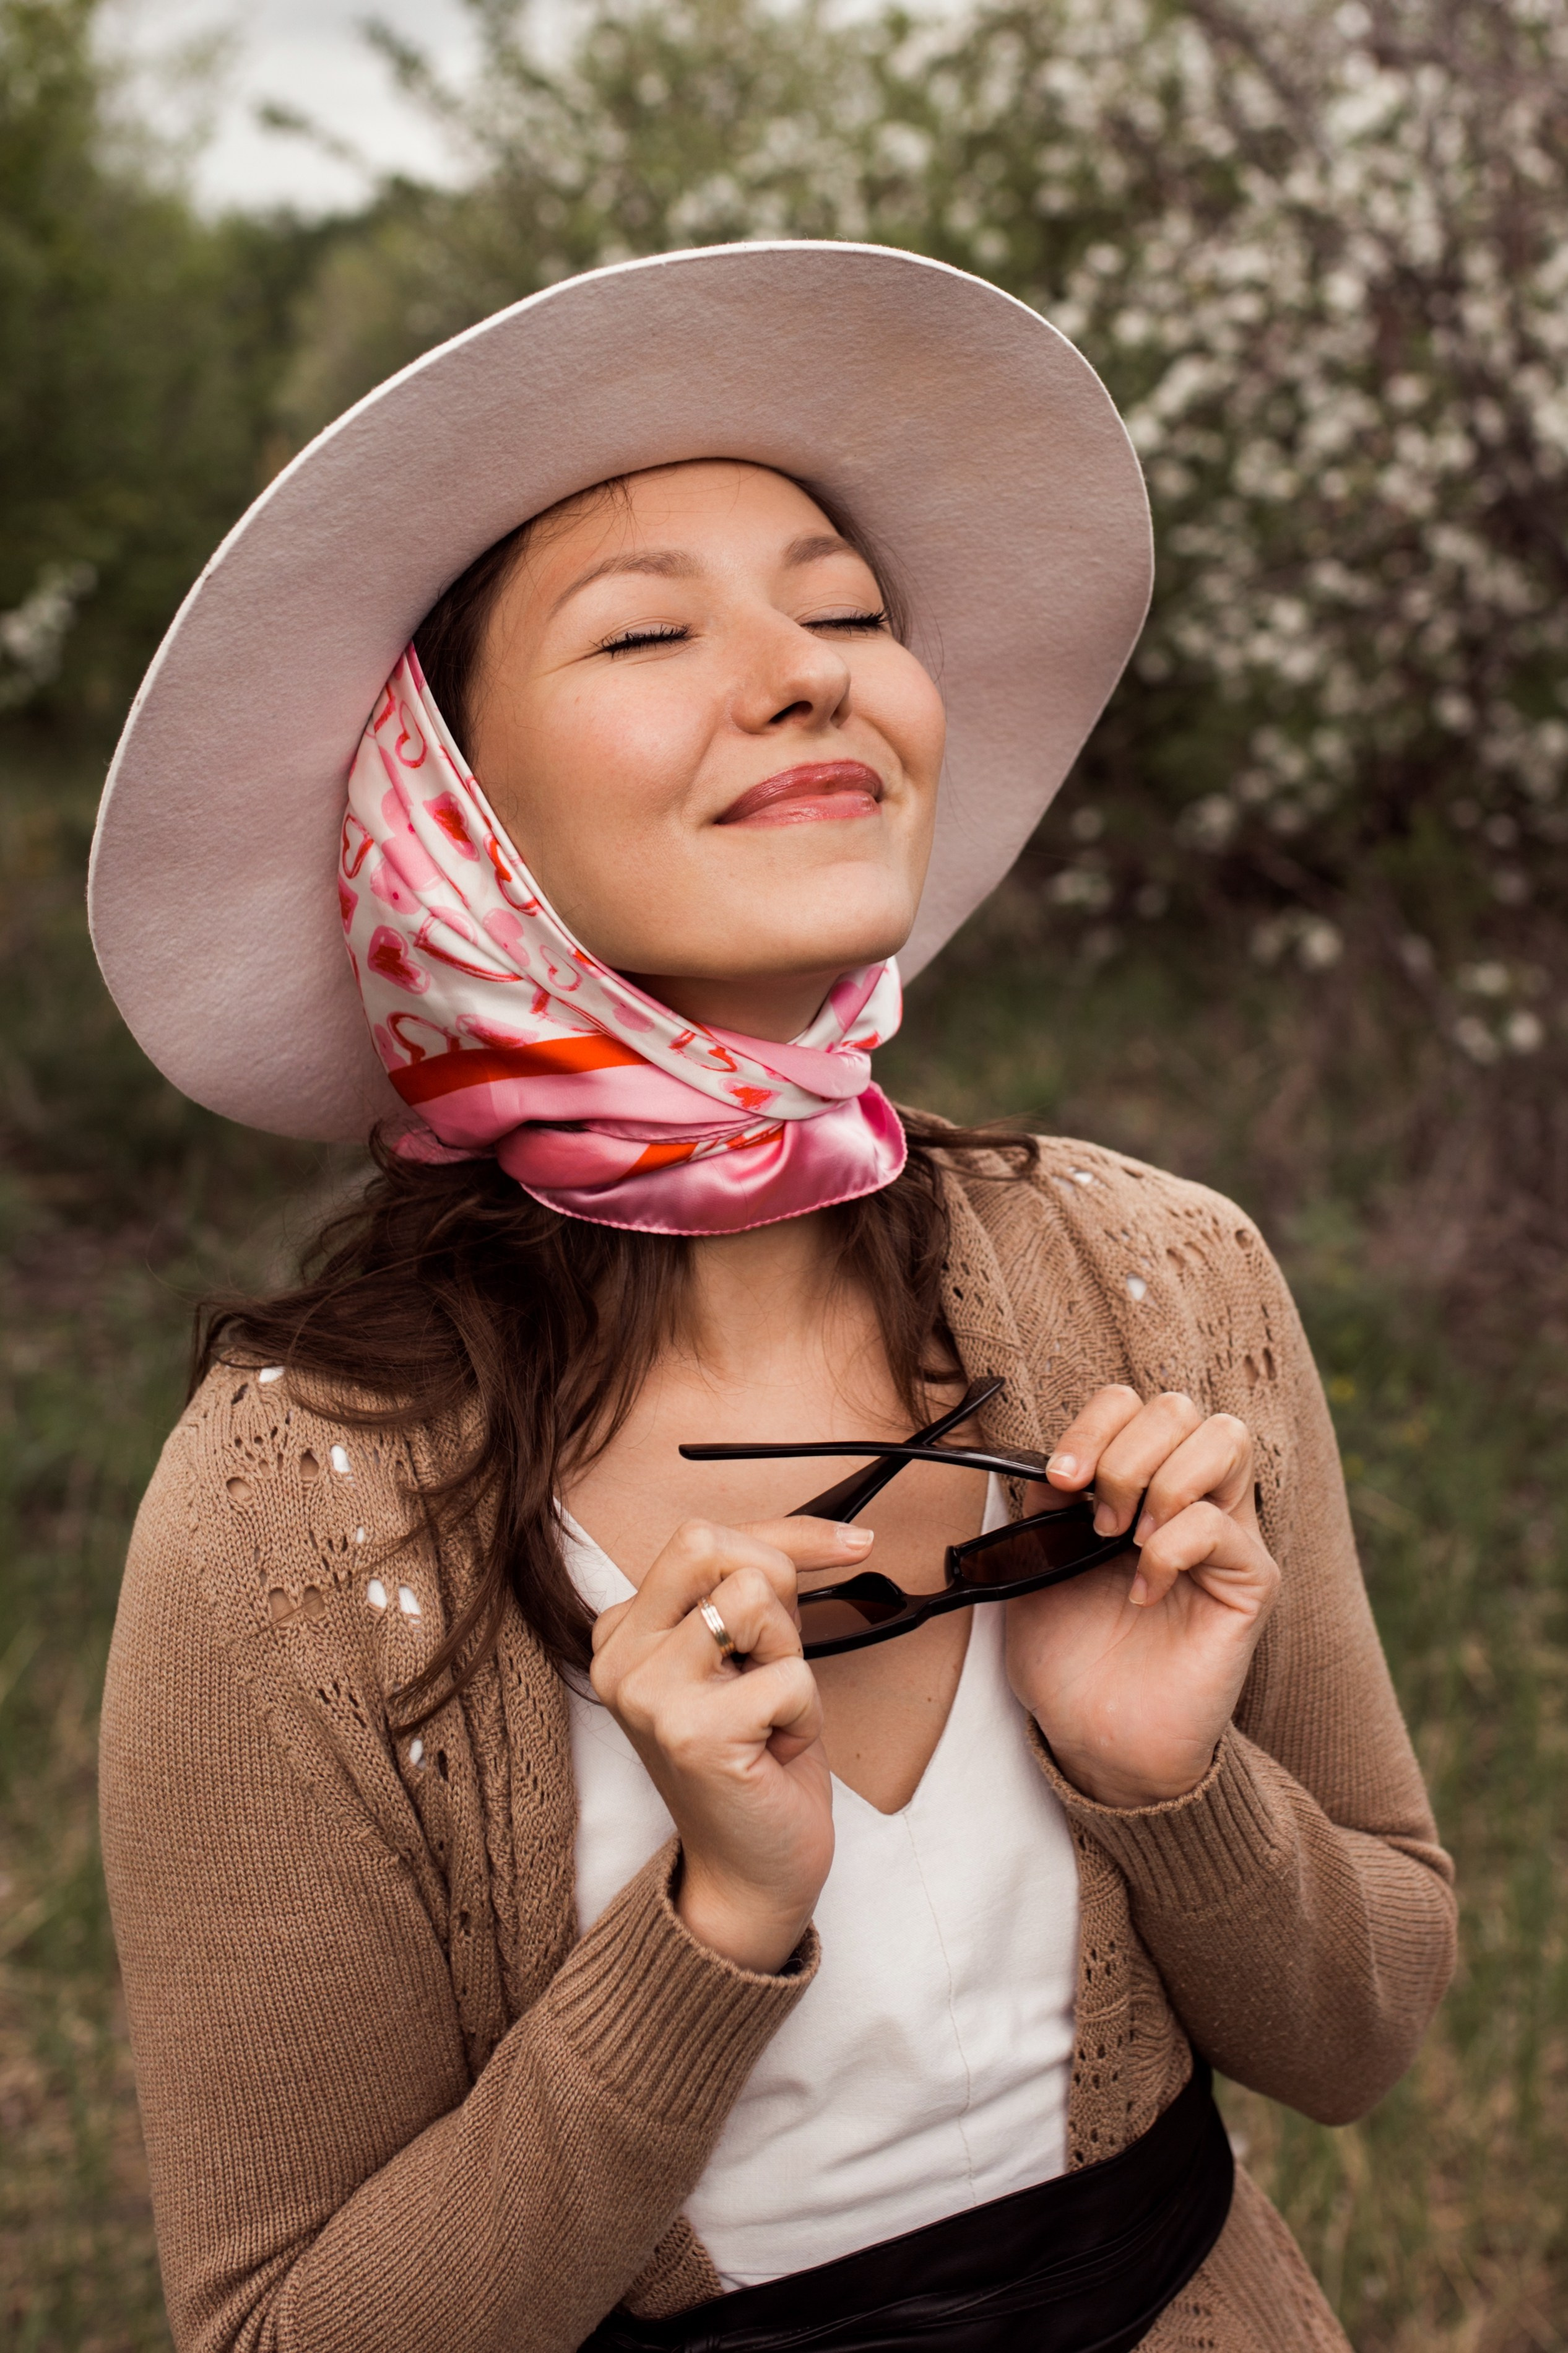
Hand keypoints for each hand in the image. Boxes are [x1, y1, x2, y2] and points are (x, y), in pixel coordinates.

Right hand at [591, 1516, 870, 1972]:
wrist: (752, 1875)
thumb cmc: (757, 1763)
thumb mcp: (751, 1655)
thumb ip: (757, 1588)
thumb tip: (841, 1533)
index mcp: (622, 1632)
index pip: (699, 1536)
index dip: (786, 1537)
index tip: (853, 1544)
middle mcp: (618, 1658)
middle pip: (710, 1544)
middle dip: (775, 1587)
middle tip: (777, 1657)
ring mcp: (648, 1694)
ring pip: (754, 1599)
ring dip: (790, 1656)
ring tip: (769, 1711)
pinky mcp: (692, 1733)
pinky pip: (790, 1673)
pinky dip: (806, 1713)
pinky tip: (776, 1751)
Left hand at [1005, 1388, 1279, 1809]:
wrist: (1097, 1737)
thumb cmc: (1070, 1654)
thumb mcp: (1034, 1563)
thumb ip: (1043, 1503)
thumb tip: (1048, 1460)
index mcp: (1137, 1485)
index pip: (1135, 1403)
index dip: (1096, 1423)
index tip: (1060, 1478)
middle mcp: (1189, 1498)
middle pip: (1182, 1406)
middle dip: (1126, 1451)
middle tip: (1095, 1519)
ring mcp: (1225, 1536)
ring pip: (1224, 1437)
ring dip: (1159, 1481)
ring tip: (1124, 1541)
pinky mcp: (1250, 1580)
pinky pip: (1221, 1525)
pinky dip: (1170, 1548)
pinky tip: (1142, 1592)